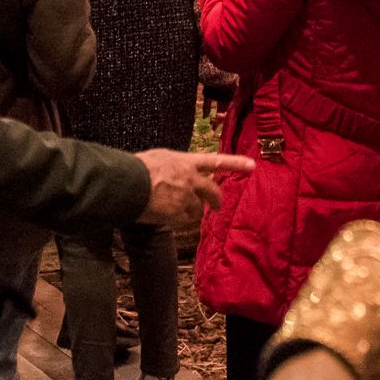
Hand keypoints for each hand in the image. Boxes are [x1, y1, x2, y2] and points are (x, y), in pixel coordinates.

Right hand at [135, 149, 253, 227]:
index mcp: (185, 162)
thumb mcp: (159, 159)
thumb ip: (173, 166)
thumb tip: (174, 174)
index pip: (216, 160)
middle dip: (215, 200)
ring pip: (195, 209)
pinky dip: (176, 220)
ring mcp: (185, 197)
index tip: (253, 166)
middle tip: (216, 207)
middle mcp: (190, 179)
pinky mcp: (178, 214)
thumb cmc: (136, 169)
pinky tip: (163, 215)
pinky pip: (182, 220)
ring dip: (188, 210)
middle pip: (211, 191)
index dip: (235, 163)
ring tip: (168, 207)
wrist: (126, 184)